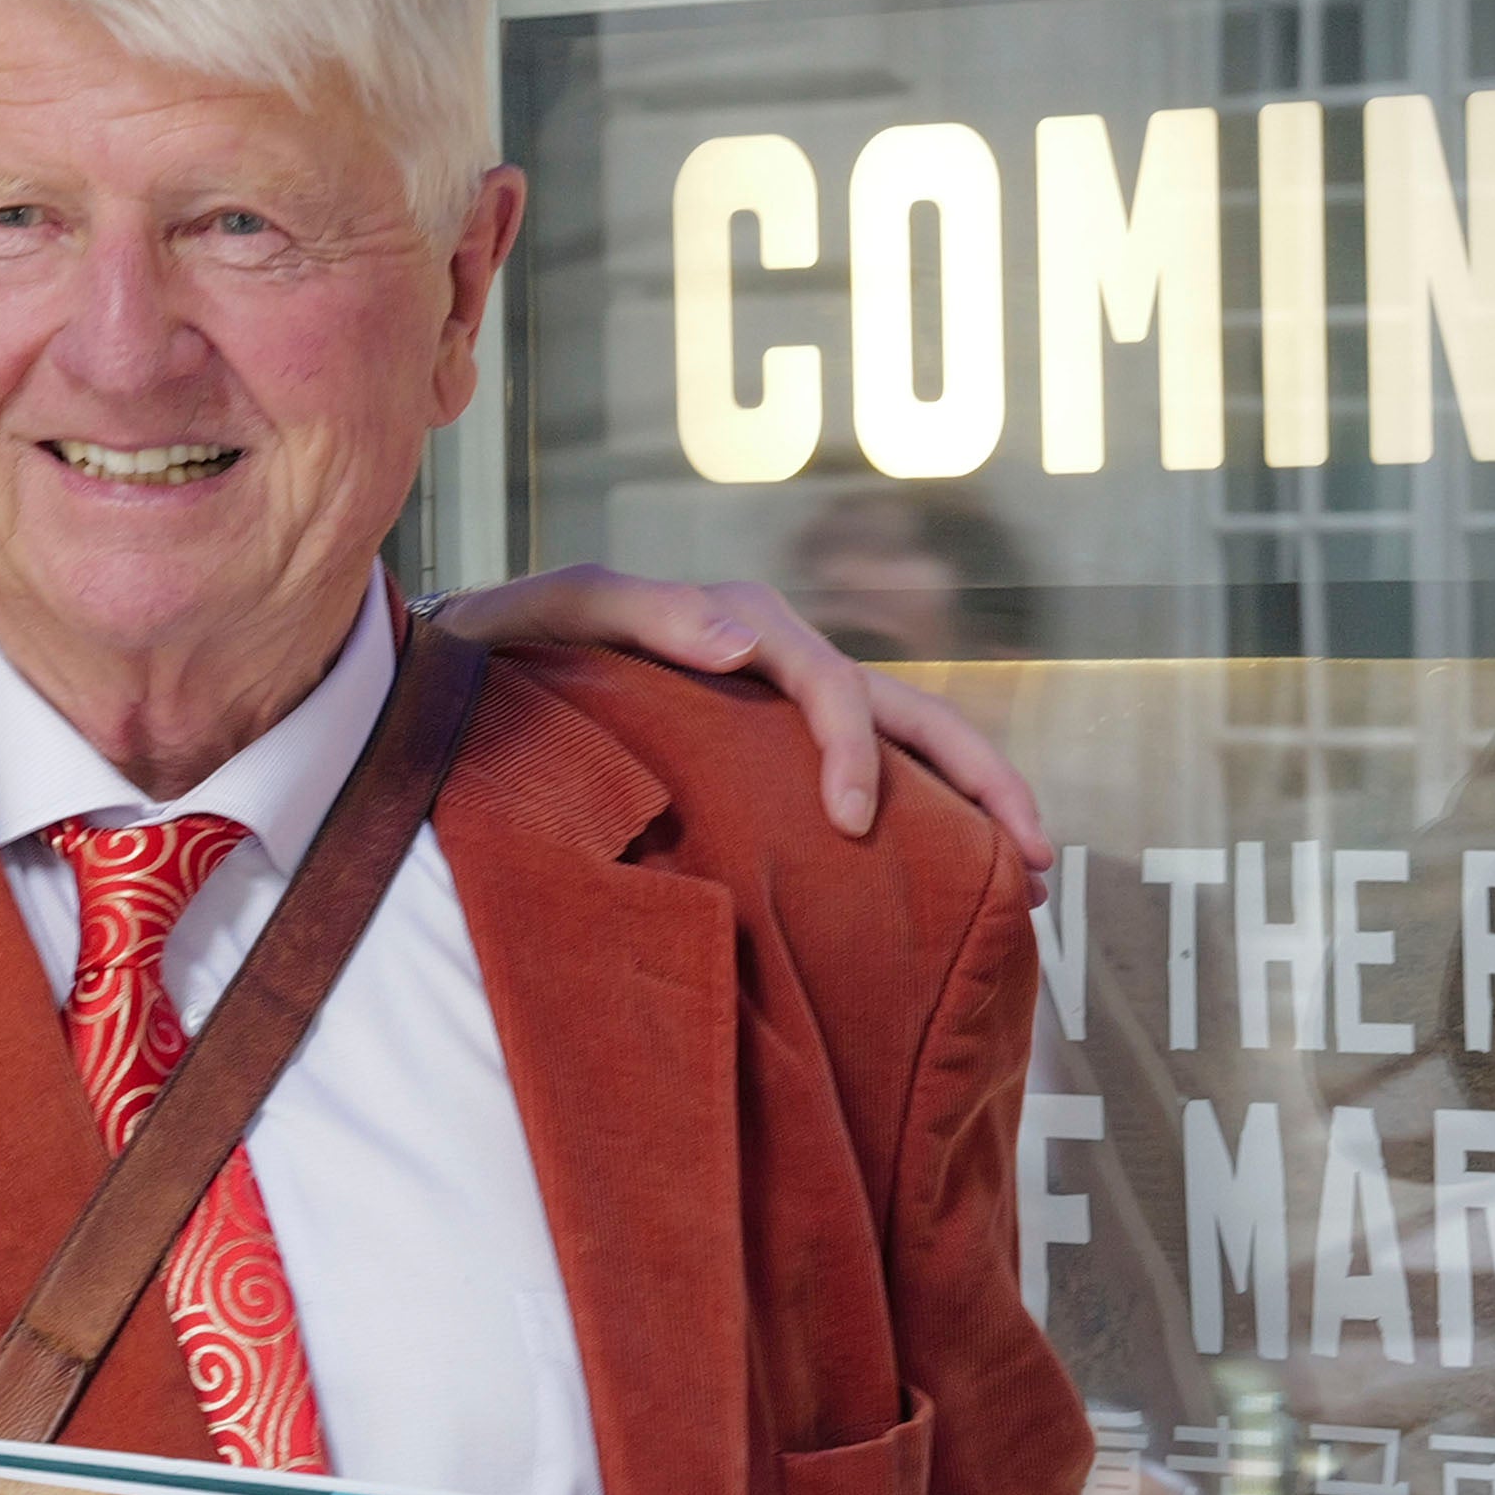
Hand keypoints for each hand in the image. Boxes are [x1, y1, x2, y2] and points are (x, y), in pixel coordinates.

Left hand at [425, 570, 1046, 871]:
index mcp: (735, 629)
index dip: (852, 745)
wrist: (461, 679)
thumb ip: (638, 610)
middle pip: (908, 709)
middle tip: (1034, 857)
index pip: (826, 683)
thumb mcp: (549, 615)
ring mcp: (781, 714)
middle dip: (980, 777)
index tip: (854, 821)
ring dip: (977, 803)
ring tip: (1031, 876)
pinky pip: (871, 782)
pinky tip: (962, 885)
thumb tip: (748, 645)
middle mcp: (776, 663)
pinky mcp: (771, 761)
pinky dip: (927, 824)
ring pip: (909, 746)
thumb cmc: (496, 651)